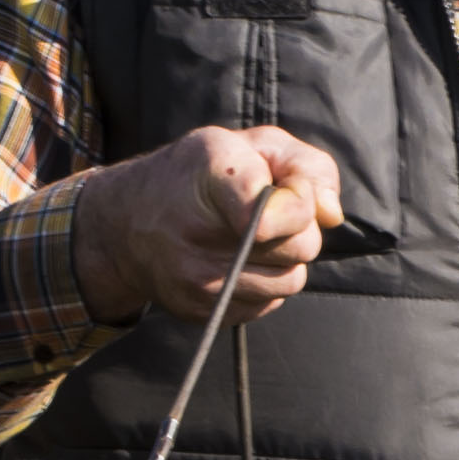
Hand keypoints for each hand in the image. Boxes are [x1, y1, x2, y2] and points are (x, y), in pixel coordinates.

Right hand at [70, 124, 342, 326]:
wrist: (126, 224)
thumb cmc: (199, 176)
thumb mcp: (251, 146)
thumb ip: (306, 167)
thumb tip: (331, 216)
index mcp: (213, 172)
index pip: (281, 211)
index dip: (298, 203)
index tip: (283, 190)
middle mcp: (199, 234)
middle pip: (301, 248)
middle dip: (299, 230)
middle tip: (270, 214)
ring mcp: (199, 281)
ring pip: (290, 282)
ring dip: (285, 260)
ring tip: (255, 238)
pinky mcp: (204, 313)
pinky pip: (267, 304)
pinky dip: (265, 283)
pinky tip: (237, 261)